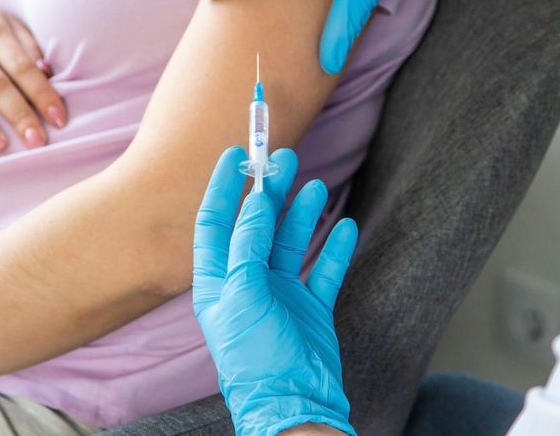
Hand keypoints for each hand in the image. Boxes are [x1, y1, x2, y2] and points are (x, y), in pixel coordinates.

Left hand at [193, 147, 359, 435]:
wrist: (294, 405)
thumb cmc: (256, 358)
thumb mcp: (243, 296)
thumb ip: (248, 246)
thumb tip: (257, 203)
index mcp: (218, 281)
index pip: (216, 222)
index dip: (224, 187)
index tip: (235, 154)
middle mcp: (247, 282)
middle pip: (256, 226)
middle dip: (268, 192)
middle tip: (282, 159)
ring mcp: (280, 294)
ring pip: (290, 241)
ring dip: (301, 213)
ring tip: (315, 185)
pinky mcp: (310, 308)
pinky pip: (323, 269)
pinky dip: (334, 248)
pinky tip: (344, 225)